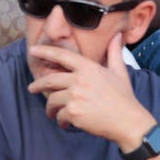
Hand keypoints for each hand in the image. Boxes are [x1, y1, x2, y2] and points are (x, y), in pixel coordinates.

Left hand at [27, 35, 154, 146]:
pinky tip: (66, 123)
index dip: (45, 52)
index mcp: (88, 67)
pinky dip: (60, 120)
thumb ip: (114, 52)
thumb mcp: (119, 71)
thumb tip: (116, 36)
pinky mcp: (74, 112)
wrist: (128, 121)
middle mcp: (79, 79)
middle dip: (37, 85)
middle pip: (49, 80)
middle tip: (32, 89)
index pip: (62, 56)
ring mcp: (75, 96)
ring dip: (50, 108)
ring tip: (53, 112)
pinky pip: (59, 115)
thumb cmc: (123, 97)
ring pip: (52, 100)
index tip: (33, 51)